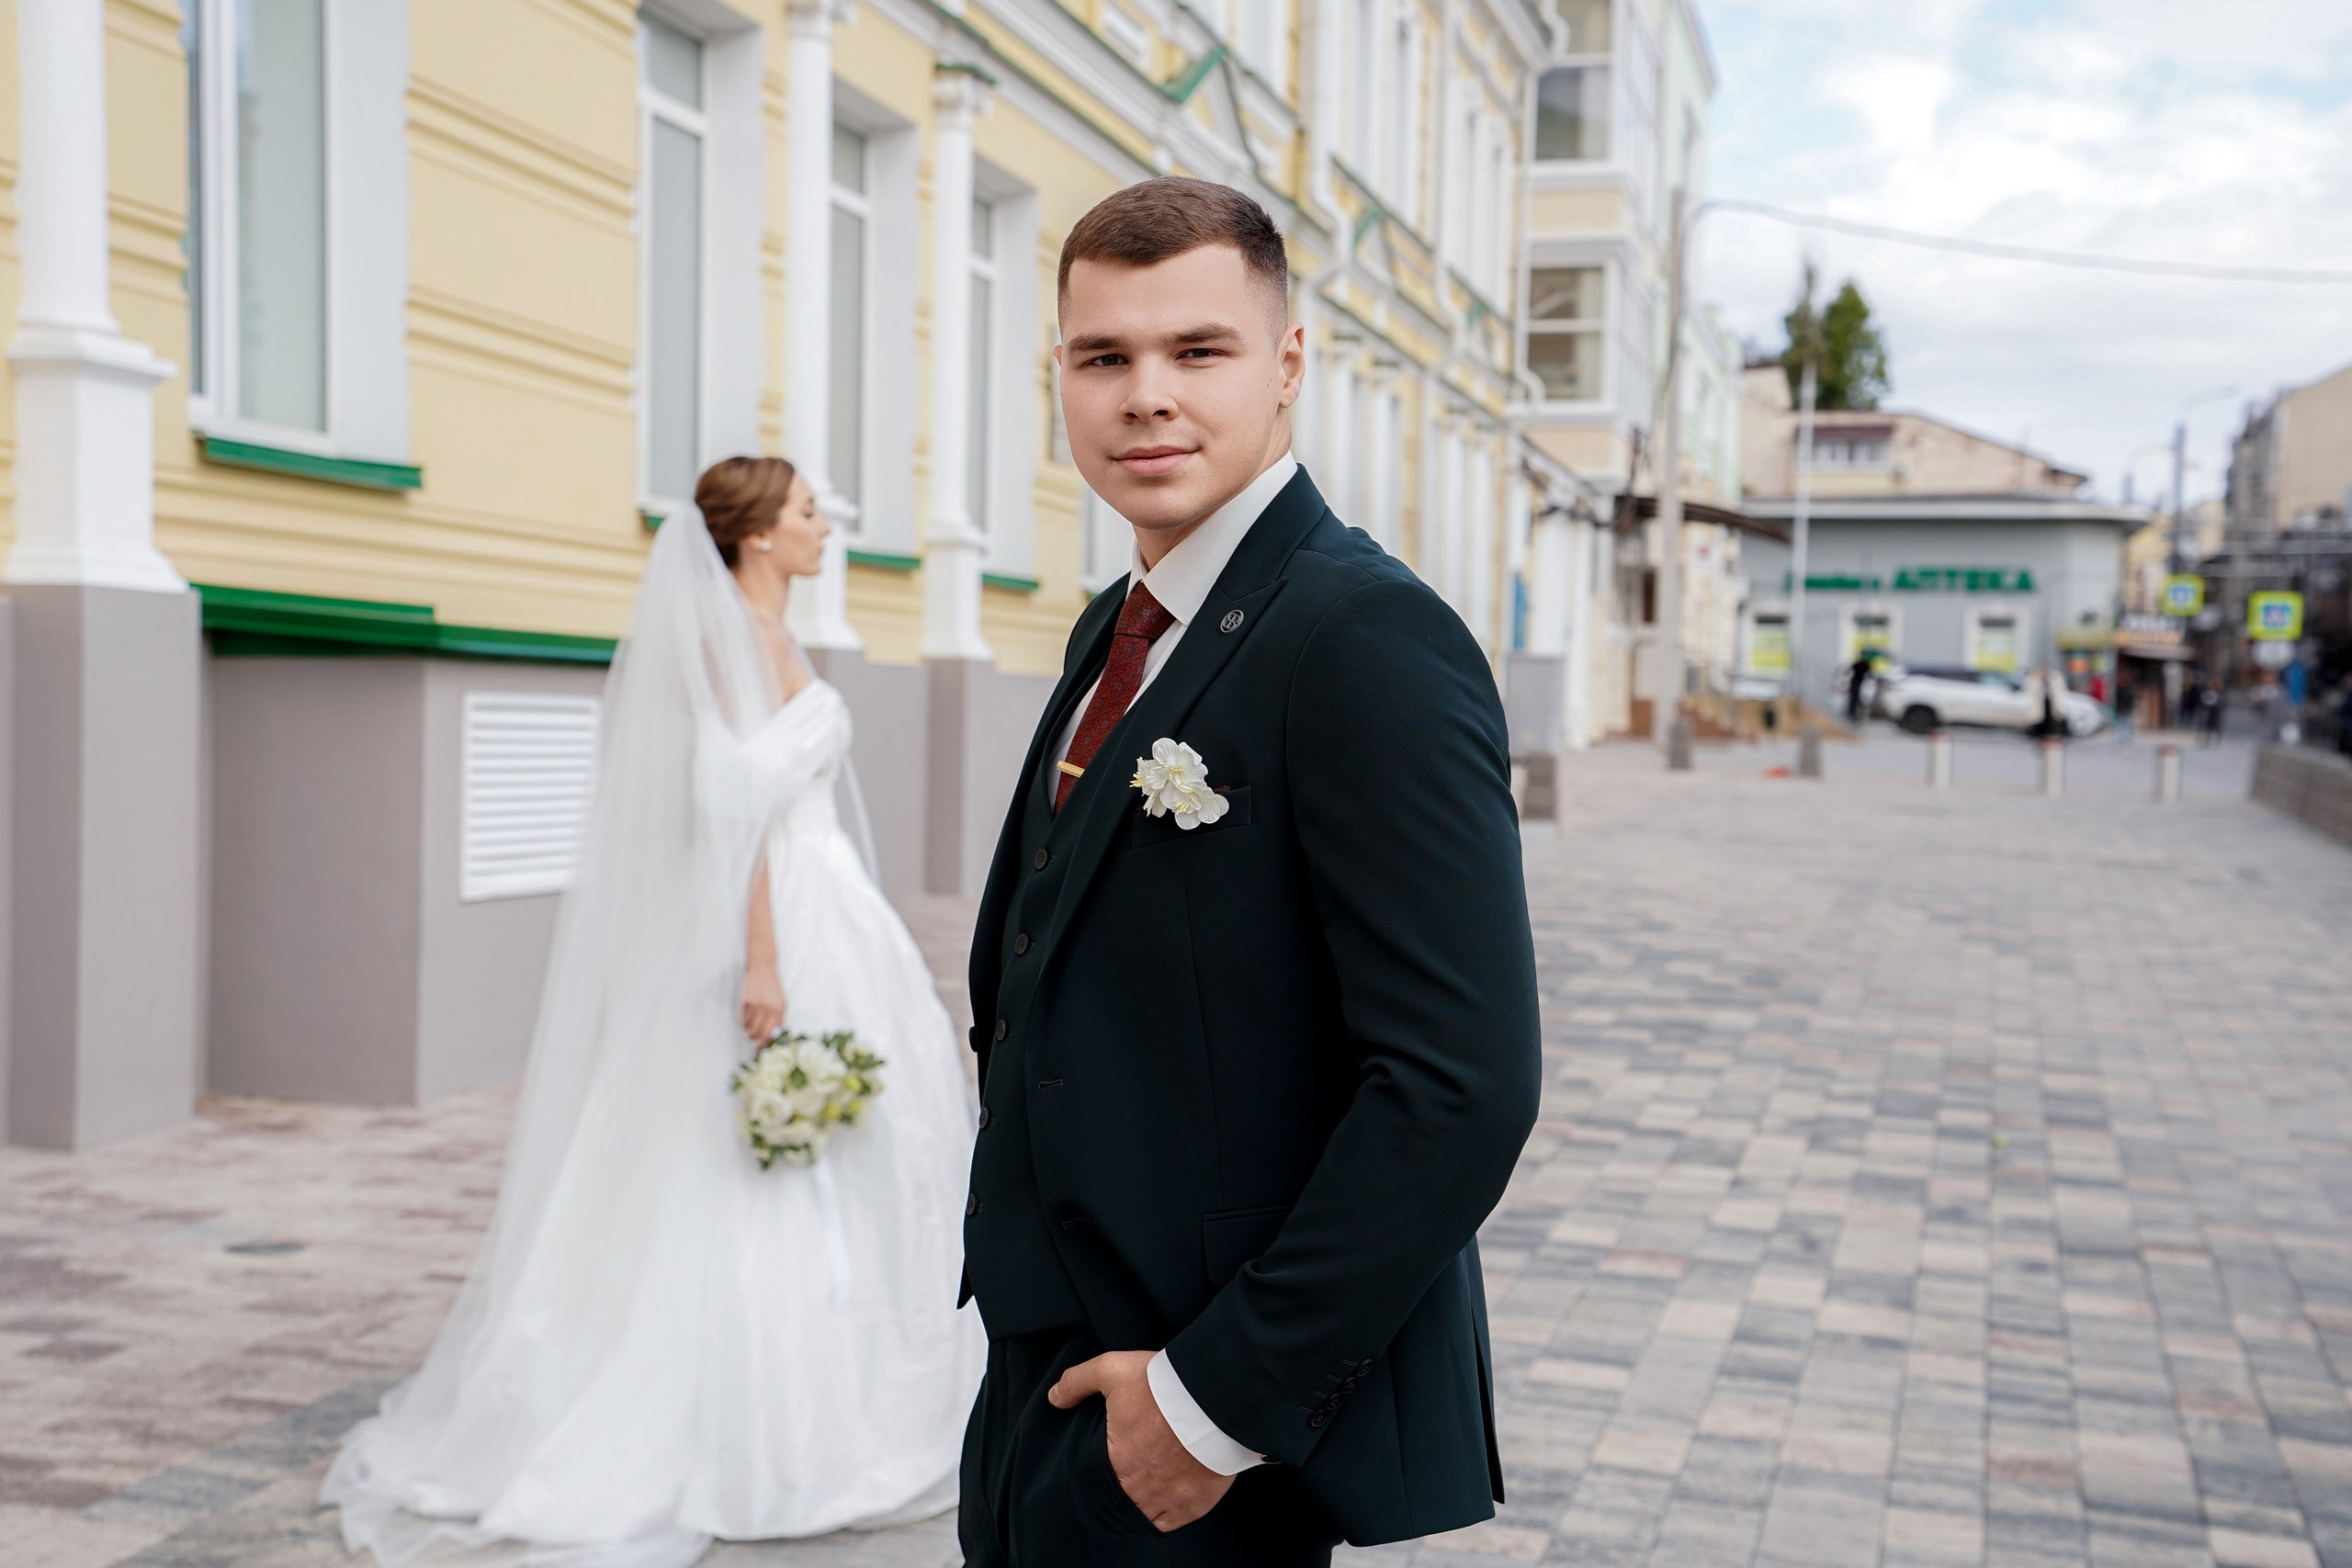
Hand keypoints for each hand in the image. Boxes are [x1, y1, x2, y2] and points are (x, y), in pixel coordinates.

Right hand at [740, 965, 784, 1041]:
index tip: (760, 1049)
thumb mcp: (781, 1002)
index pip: (771, 1034)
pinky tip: (748, 1013)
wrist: (763, 968)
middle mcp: (768, 1009)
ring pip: (748, 1027)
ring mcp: (756, 1005)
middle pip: (757, 1033)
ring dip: (749, 1028)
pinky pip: (742, 1018)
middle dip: (754, 1037)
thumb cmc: (773, 988)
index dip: (764, 1044)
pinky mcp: (745, 1001)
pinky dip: (744, 1020)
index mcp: (779, 1010)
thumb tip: (775, 1037)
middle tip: (753, 1036)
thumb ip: (779, 1019)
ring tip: (751, 1021)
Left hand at [1048, 1351, 1232, 1532]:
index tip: (1109, 1456)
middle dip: (1120, 1486)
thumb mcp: (1112, 1370)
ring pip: (1142, 1515)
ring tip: (1144, 1483)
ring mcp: (1166, 1501)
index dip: (1099, 1469)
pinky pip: (1169, 1523)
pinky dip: (1164, 1514)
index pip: (1093, 1480)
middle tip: (1128, 1468)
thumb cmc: (1163, 1385)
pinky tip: (1164, 1495)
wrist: (1215, 1398)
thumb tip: (1054, 1398)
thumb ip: (1077, 1382)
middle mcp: (1137, 1489)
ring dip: (1139, 1502)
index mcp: (1114, 1462)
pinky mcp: (1193, 1505)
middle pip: (1118, 1499)